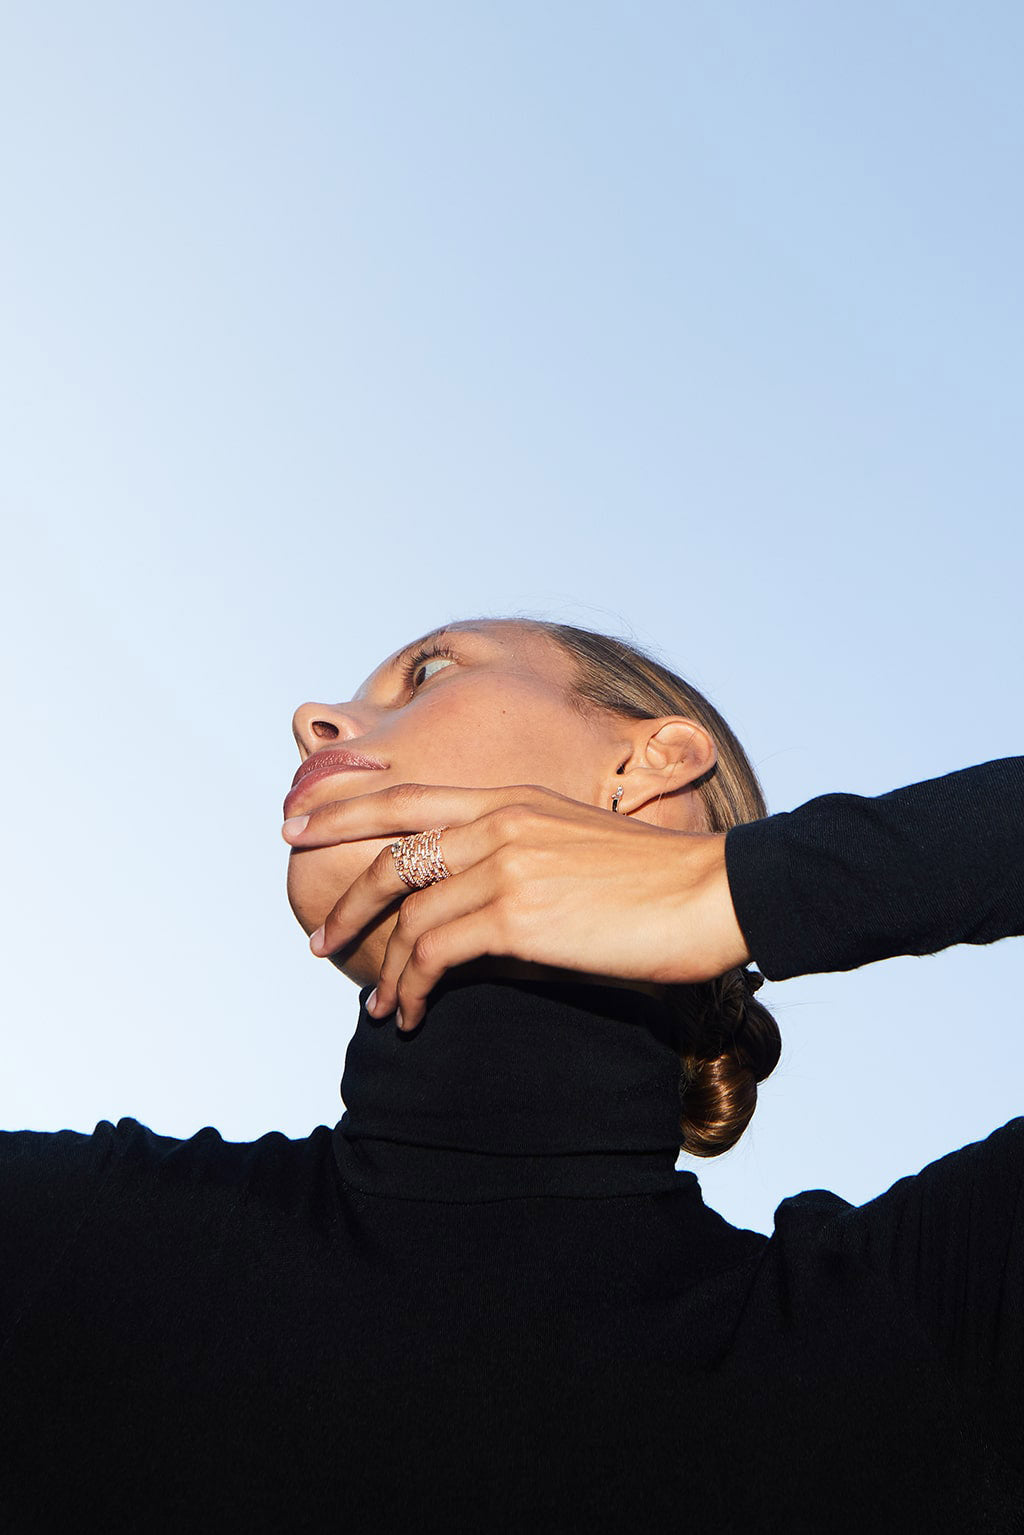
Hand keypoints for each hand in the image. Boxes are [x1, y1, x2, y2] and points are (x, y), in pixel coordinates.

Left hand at [282, 784, 750, 1029]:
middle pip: (391, 854)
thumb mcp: (577, 845)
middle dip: (345, 898)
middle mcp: (500, 822)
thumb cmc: (657, 881)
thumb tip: (482, 903)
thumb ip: (521, 856)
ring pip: (410, 916)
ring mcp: (506, 864)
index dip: (343, 805)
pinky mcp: (518, 915)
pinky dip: (412, 987)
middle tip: (317, 938)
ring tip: (378, 1005)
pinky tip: (412, 1013)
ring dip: (384, 968)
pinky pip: (436, 953)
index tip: (296, 821)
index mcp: (512, 799)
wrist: (715, 892)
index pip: (407, 794)